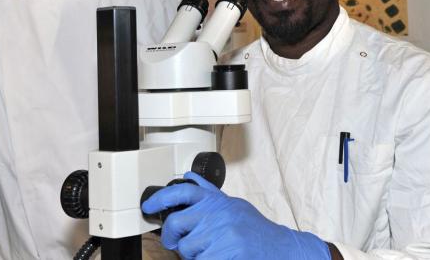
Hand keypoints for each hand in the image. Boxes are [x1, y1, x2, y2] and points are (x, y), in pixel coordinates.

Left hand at [141, 171, 329, 259]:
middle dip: (172, 237)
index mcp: (216, 201)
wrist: (281, 248)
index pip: (182, 191)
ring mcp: (220, 233)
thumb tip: (188, 178)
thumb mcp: (232, 205)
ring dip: (194, 254)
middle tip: (175, 242)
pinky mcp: (225, 252)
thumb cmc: (255, 229)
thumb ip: (209, 194)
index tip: (148, 206)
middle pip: (176, 224)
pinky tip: (219, 256)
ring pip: (187, 248)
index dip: (161, 198)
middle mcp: (216, 213)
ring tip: (211, 250)